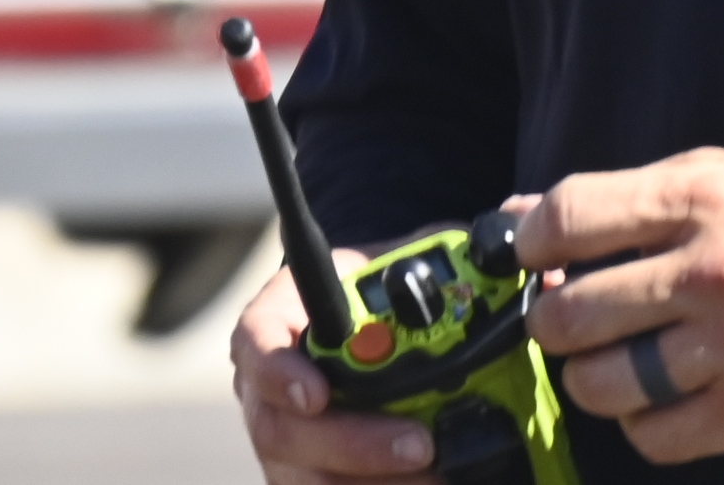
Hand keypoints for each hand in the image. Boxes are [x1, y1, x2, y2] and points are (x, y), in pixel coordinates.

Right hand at [231, 258, 433, 481]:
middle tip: (420, 445)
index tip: (318, 395)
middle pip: (281, 431)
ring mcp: (281, 442)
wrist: (375, 326)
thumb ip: (420, 265)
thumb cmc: (378, 289)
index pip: (256, 341)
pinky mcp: (303, 477)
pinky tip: (426, 483)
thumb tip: (467, 269)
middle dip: (354, 444)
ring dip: (374, 482)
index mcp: (276, 317)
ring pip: (306, 480)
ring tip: (434, 475)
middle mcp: (266, 387)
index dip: (278, 372)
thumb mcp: (395, 261)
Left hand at [519, 148, 723, 462]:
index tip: (528, 251)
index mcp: (700, 198)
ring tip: (604, 357)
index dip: (530, 238)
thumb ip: (631, 196)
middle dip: (547, 317)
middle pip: (573, 312)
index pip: (575, 216)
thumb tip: (527, 212)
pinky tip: (655, 394)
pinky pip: (653, 436)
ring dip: (587, 375)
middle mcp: (709, 272)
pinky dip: (639, 421)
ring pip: (602, 384)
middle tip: (561, 312)